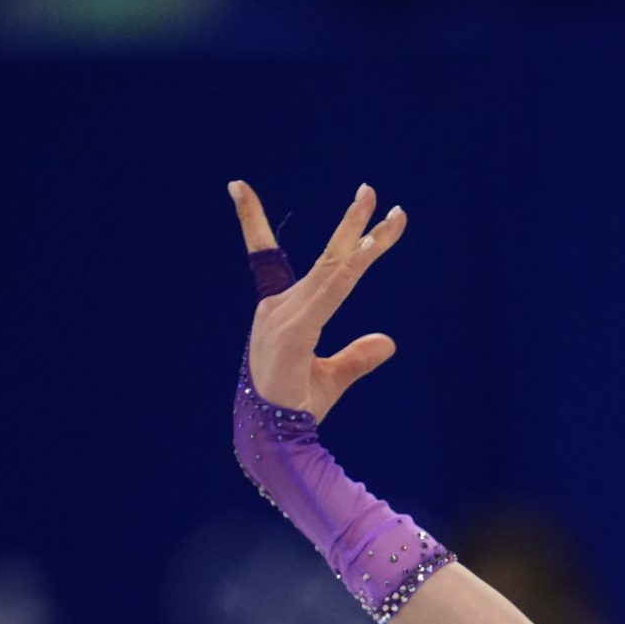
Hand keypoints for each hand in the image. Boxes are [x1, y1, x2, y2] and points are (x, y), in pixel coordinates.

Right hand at [228, 180, 408, 425]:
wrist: (276, 438)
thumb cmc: (297, 407)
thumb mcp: (334, 378)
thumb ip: (358, 358)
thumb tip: (387, 341)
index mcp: (284, 312)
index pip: (266, 256)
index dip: (252, 221)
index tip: (237, 186)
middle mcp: (281, 306)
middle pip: (325, 257)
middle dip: (350, 223)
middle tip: (371, 190)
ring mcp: (286, 315)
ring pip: (334, 268)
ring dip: (361, 237)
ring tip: (386, 211)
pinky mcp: (295, 330)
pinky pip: (330, 291)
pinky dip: (349, 268)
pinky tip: (368, 248)